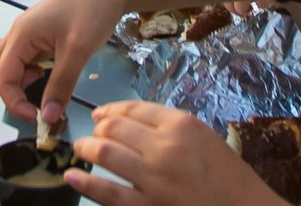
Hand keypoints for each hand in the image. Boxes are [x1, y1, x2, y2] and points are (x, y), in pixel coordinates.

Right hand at [0, 0, 126, 125]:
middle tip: (35, 100)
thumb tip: (48, 117)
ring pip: (4, 66)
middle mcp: (17, 34)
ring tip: (44, 83)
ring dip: (17, 83)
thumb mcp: (78, 50)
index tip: (38, 117)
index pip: (1, 78)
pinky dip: (28, 74)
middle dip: (8, 92)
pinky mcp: (37, 37)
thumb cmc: (93, 11)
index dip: (15, 102)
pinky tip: (50, 74)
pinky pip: (20, 61)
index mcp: (21, 35)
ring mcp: (25, 34)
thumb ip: (60, 85)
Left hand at [68, 102, 283, 205]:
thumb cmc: (227, 176)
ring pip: (105, 153)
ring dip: (86, 148)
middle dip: (96, 129)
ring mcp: (154, 179)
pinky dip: (85, 182)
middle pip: (114, 128)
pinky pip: (108, 192)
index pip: (133, 109)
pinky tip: (73, 175)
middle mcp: (165, 148)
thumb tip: (127, 120)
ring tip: (81, 150)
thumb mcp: (203, 137)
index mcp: (181, 125)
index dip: (110, 110)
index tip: (99, 114)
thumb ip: (169, 126)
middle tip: (91, 134)